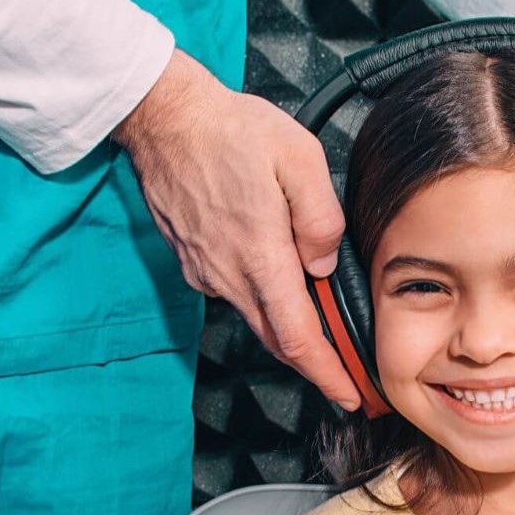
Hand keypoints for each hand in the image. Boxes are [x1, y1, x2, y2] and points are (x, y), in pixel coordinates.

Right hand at [112, 50, 361, 410]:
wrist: (164, 118)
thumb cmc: (232, 131)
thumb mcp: (299, 158)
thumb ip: (321, 218)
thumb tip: (323, 266)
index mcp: (261, 257)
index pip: (299, 339)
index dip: (328, 374)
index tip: (350, 396)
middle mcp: (229, 276)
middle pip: (278, 340)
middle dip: (315, 365)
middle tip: (347, 378)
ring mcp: (206, 272)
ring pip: (256, 318)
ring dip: (288, 332)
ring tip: (321, 332)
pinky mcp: (192, 262)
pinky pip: (235, 293)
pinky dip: (262, 301)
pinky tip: (278, 283)